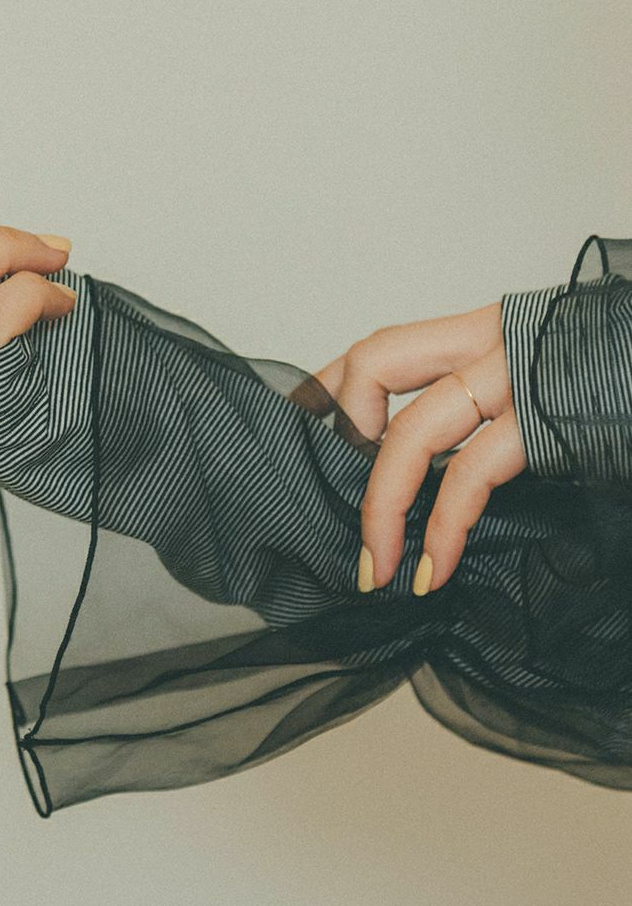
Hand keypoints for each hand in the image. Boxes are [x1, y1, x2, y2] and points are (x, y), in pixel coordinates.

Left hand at [312, 302, 526, 594]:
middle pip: (374, 362)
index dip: (330, 391)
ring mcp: (520, 376)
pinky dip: (442, 530)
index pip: (380, 349)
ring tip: (374, 570)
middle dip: (336, 430)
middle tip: (328, 497)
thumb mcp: (540, 387)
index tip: (305, 439)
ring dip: (380, 508)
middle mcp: (492, 340)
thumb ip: (484, 417)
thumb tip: (430, 482)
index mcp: (484, 332)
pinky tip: (432, 572)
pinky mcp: (548, 419)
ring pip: (413, 430)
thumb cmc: (615, 384)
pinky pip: (471, 475)